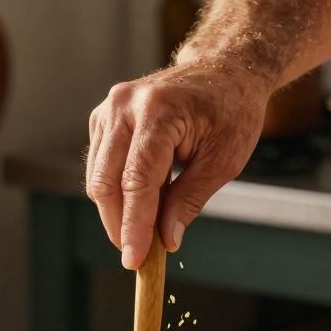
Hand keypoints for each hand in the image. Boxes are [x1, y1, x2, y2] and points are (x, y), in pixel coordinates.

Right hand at [86, 60, 271, 268]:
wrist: (224, 69)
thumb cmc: (231, 111)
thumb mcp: (224, 160)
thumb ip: (190, 200)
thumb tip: (166, 240)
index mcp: (159, 110)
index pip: (137, 180)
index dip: (134, 225)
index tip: (134, 260)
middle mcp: (125, 105)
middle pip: (107, 181)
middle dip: (119, 225)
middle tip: (137, 256)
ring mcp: (109, 109)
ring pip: (98, 178)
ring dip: (116, 212)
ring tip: (142, 232)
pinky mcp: (103, 118)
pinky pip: (100, 167)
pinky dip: (116, 192)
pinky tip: (139, 204)